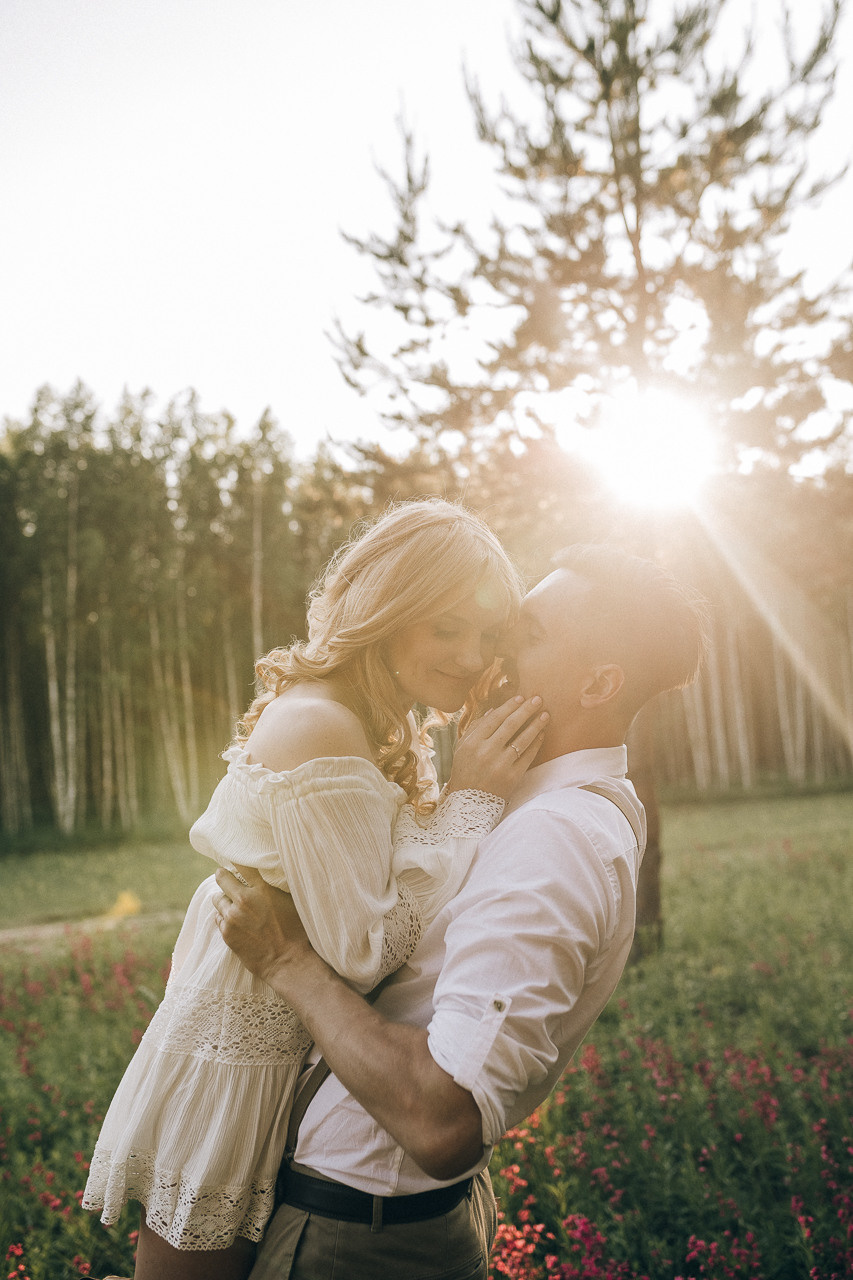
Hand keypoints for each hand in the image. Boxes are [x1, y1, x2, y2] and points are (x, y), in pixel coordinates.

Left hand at [213, 864, 311, 985]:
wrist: (288, 961)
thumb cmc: (295, 931)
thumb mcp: (290, 902)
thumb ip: (273, 889)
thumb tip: (266, 878)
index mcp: (261, 889)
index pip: (242, 865)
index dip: (237, 859)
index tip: (234, 858)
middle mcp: (243, 900)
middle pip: (222, 878)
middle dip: (223, 876)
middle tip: (223, 875)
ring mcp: (232, 918)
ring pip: (217, 899)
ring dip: (223, 899)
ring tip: (231, 903)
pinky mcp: (226, 933)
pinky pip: (218, 918)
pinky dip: (224, 917)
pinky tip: (233, 921)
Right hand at [446, 694, 547, 799]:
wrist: (470, 802)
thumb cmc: (465, 771)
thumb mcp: (462, 748)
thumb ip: (476, 727)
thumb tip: (494, 710)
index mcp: (472, 743)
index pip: (495, 718)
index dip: (509, 706)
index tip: (521, 697)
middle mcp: (486, 752)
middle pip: (511, 725)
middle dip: (526, 710)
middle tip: (538, 699)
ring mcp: (500, 765)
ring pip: (522, 739)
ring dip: (536, 725)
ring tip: (545, 715)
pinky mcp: (513, 777)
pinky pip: (528, 756)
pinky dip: (536, 743)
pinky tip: (541, 734)